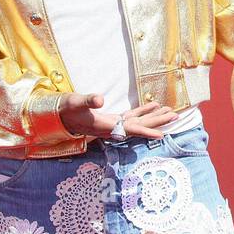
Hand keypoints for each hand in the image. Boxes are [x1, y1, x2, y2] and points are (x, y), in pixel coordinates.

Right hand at [58, 93, 178, 138]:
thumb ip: (88, 101)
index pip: (129, 130)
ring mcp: (113, 124)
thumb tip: (100, 99)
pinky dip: (143, 112)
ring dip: (154, 117)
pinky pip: (131, 117)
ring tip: (171, 112)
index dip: (145, 132)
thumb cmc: (65, 110)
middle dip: (157, 123)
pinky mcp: (111, 119)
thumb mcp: (75, 103)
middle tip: (176, 117)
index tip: (161, 135)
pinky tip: (154, 106)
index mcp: (105, 126)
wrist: (58, 117)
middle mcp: (112, 128)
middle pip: (139, 127)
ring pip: (138, 122)